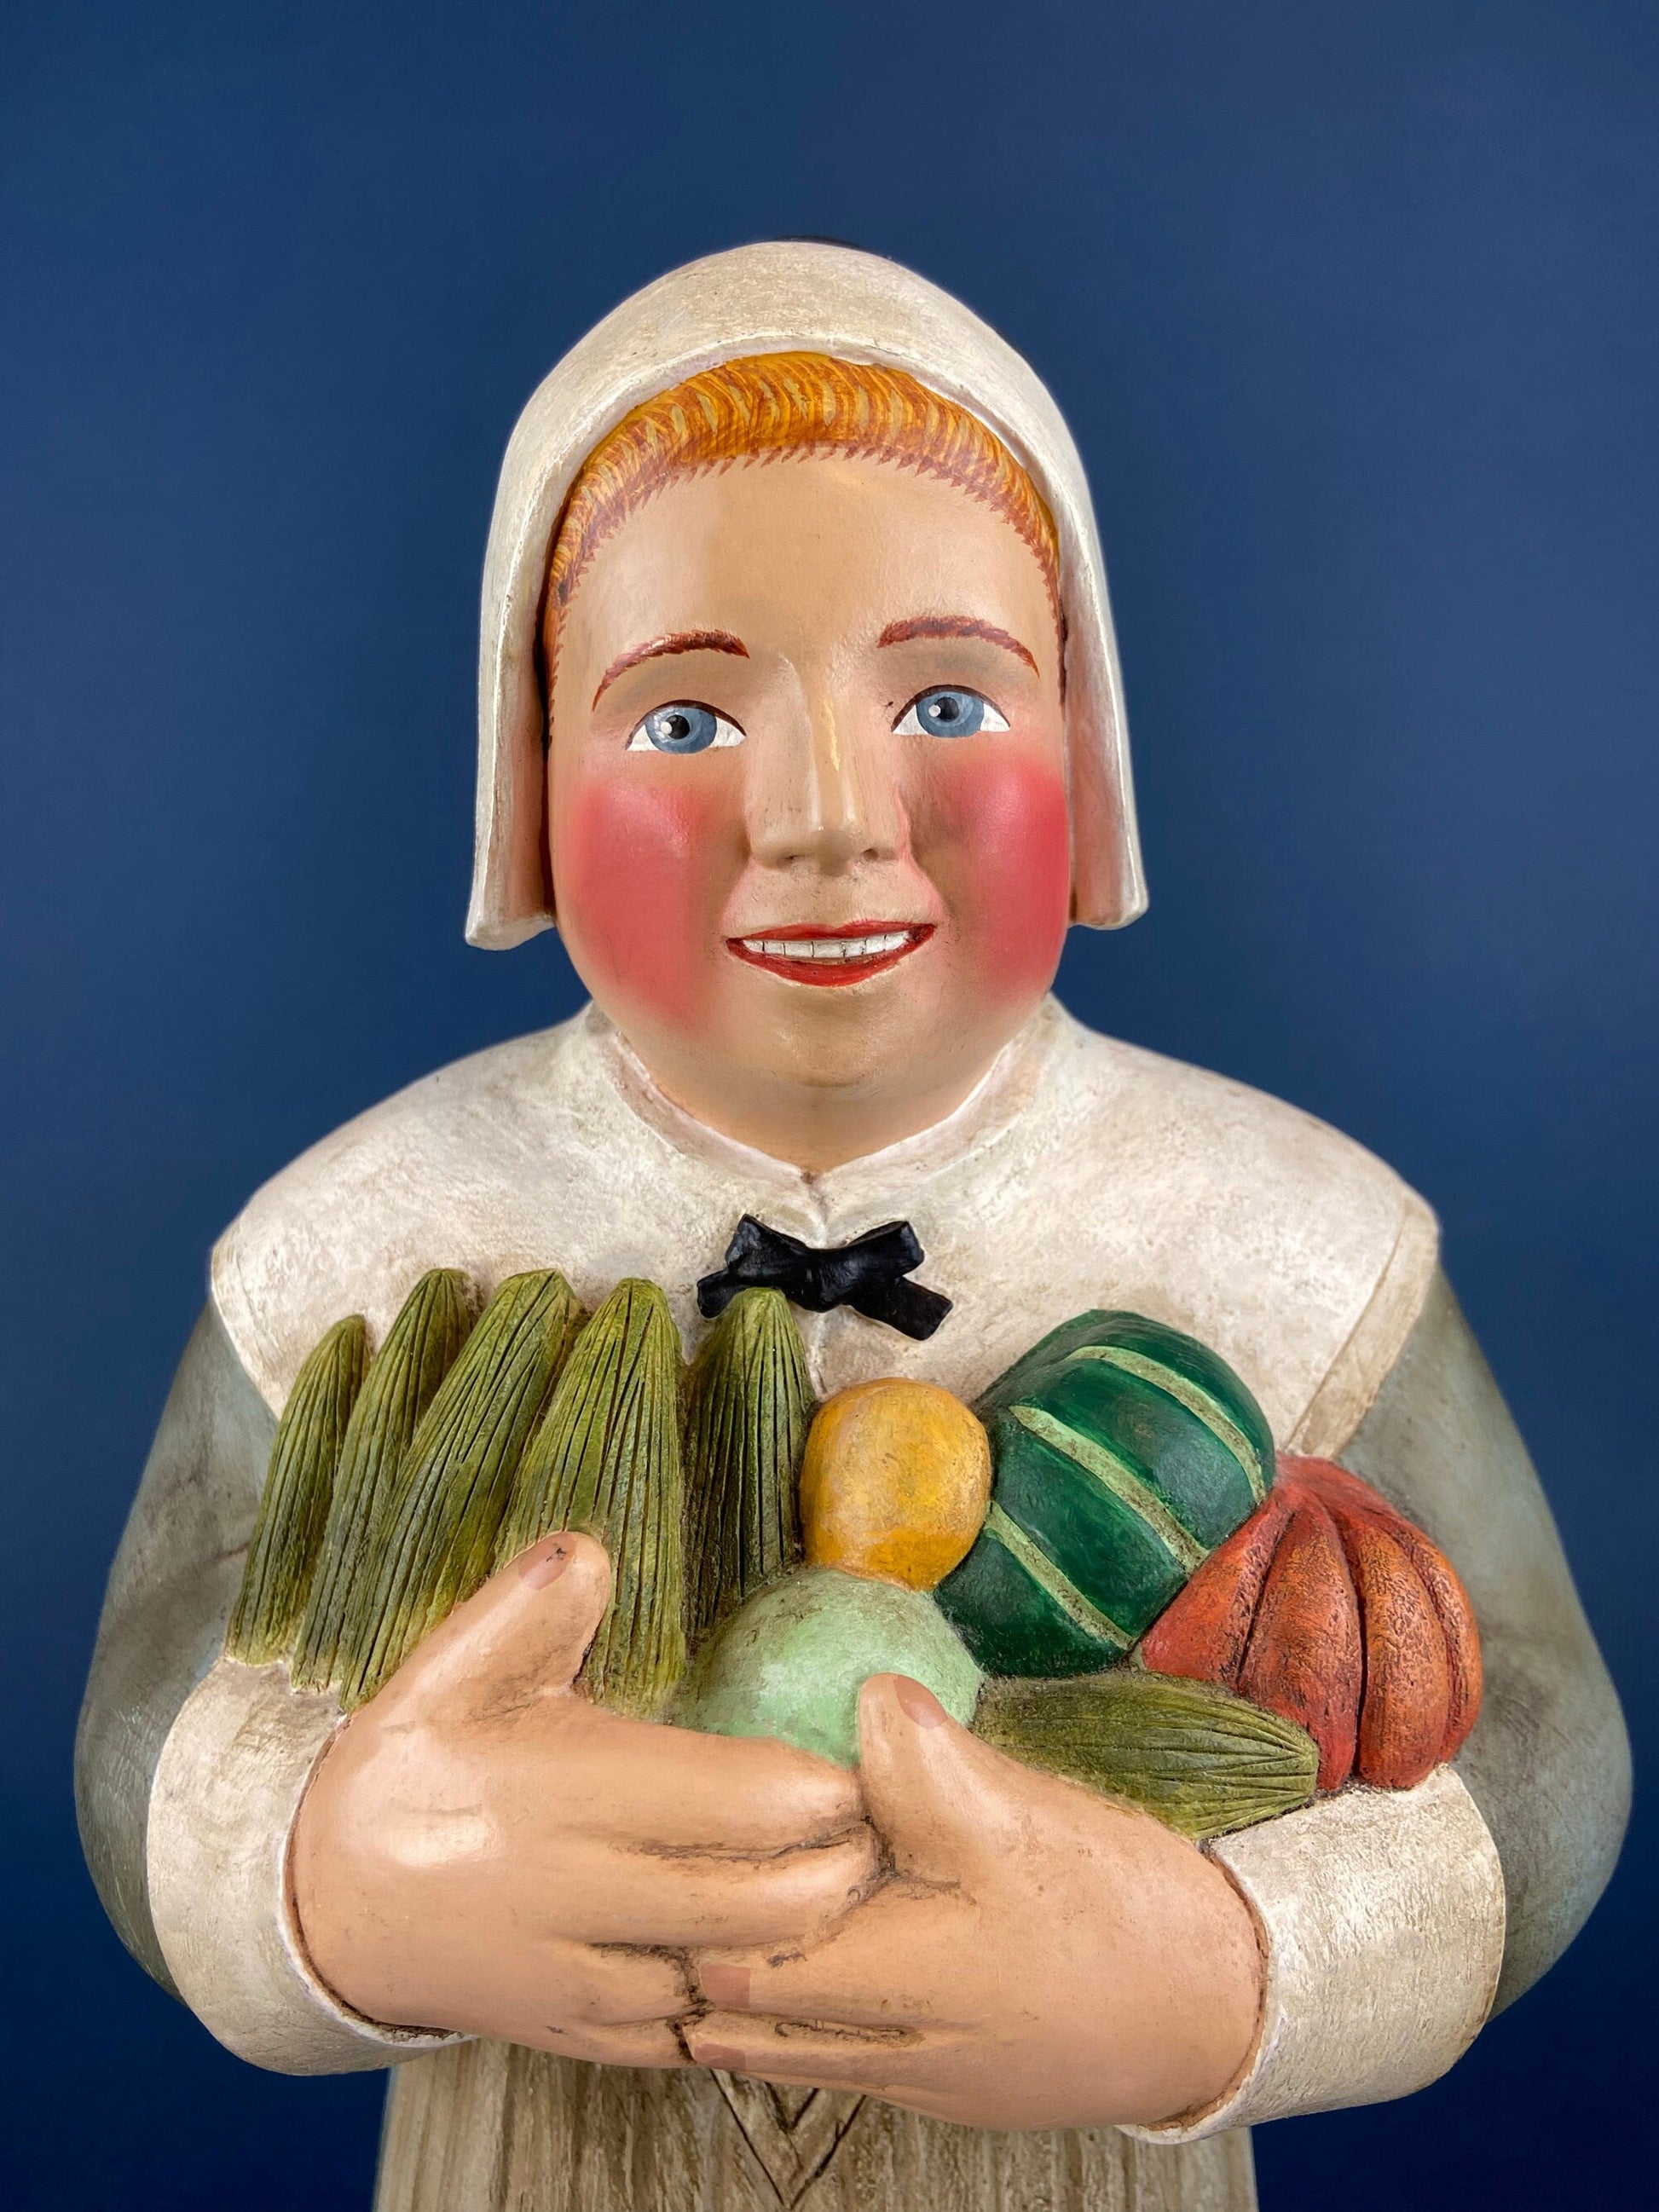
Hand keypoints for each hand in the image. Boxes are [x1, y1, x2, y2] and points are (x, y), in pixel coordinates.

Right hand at [291, 1534, 879, 2065]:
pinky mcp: (579, 2035)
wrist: (326, 1906)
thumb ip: (527, 1605)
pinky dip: (748, 2003)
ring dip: (805, 1945)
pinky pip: (691, 2037)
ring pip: (732, 1985)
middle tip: (886, 1825)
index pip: (729, 1804)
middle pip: (754, 1907)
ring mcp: (579, 1981)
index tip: (864, 1757)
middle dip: (841, 1872)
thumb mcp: (448, 1668)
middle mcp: (577, 1899)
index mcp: (562, 1796)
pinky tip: (784, 1957)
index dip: (816, 1789)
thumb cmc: (410, 1769)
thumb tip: (591, 1548)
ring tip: (856, 1887)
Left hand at [685, 1675, 1263, 2129]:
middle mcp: (893, 2049)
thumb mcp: (1030, 1821)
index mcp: (898, 1984)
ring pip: (787, 2046)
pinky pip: (843, 2055)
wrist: (1221, 2007)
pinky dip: (801, 2014)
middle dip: (701, 1957)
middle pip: (745, 2021)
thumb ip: (934, 1767)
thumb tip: (867, 1698)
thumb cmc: (1125, 1916)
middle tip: (667, 1879)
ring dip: (744, 1991)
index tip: (684, 1835)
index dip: (702, 1904)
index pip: (740, 1967)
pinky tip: (802, 1959)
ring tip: (708, 1916)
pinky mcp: (950, 2076)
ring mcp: (919, 2075)